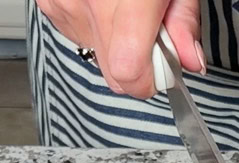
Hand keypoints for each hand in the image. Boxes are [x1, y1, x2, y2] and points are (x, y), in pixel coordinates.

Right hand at [35, 0, 205, 97]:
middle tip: (151, 27)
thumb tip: (188, 60)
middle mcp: (89, 3)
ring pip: (94, 51)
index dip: (151, 79)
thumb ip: (185, 22)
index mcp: (128, 1)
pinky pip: (76, 31)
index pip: (128, 73)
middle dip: (137, 60)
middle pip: (111, 71)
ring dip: (114, 37)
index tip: (164, 66)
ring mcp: (63, 2)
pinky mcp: (49, 0)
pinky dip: (94, 22)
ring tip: (125, 1)